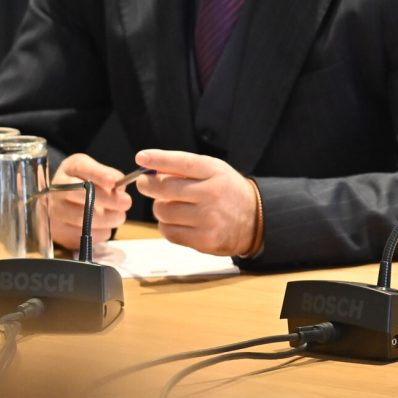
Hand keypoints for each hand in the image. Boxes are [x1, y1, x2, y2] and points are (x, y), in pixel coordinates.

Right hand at [48, 153, 130, 251]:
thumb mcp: (98, 172)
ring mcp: (53, 211)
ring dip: (106, 219)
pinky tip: (105, 227)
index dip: (99, 175)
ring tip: (119, 217)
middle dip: (107, 199)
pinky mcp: (57, 231)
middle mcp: (57, 188)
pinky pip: (81, 235)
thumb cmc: (87, 184)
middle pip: (80, 194)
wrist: (64, 202)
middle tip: (126, 203)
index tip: (113, 182)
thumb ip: (111, 176)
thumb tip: (120, 188)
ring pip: (81, 218)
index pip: (82, 168)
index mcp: (70, 168)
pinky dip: (98, 232)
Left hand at [133, 149, 258, 256]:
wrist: (255, 220)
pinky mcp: (203, 240)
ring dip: (160, 208)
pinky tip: (179, 221)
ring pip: (163, 211)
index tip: (142, 157)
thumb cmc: (228, 192)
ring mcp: (208, 219)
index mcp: (216, 173)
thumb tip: (151, 168)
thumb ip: (186, 168)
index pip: (183, 163)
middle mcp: (213, 194)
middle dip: (148, 185)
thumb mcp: (215, 171)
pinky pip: (169, 231)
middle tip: (145, 183)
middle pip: (165, 188)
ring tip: (171, 205)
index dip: (159, 159)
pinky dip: (168, 225)